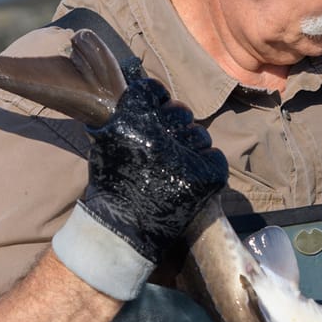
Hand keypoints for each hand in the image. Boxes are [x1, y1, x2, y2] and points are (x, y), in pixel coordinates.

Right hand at [52, 78, 227, 298]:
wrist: (122, 231)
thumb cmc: (112, 188)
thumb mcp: (105, 144)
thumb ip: (121, 119)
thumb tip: (133, 93)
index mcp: (131, 123)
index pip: (152, 90)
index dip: (157, 99)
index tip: (157, 109)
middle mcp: (159, 136)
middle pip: (181, 112)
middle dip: (176, 124)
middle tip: (169, 143)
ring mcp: (184, 157)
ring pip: (200, 134)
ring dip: (191, 146)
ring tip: (178, 165)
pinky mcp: (205, 177)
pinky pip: (215, 156)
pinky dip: (206, 164)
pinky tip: (192, 176)